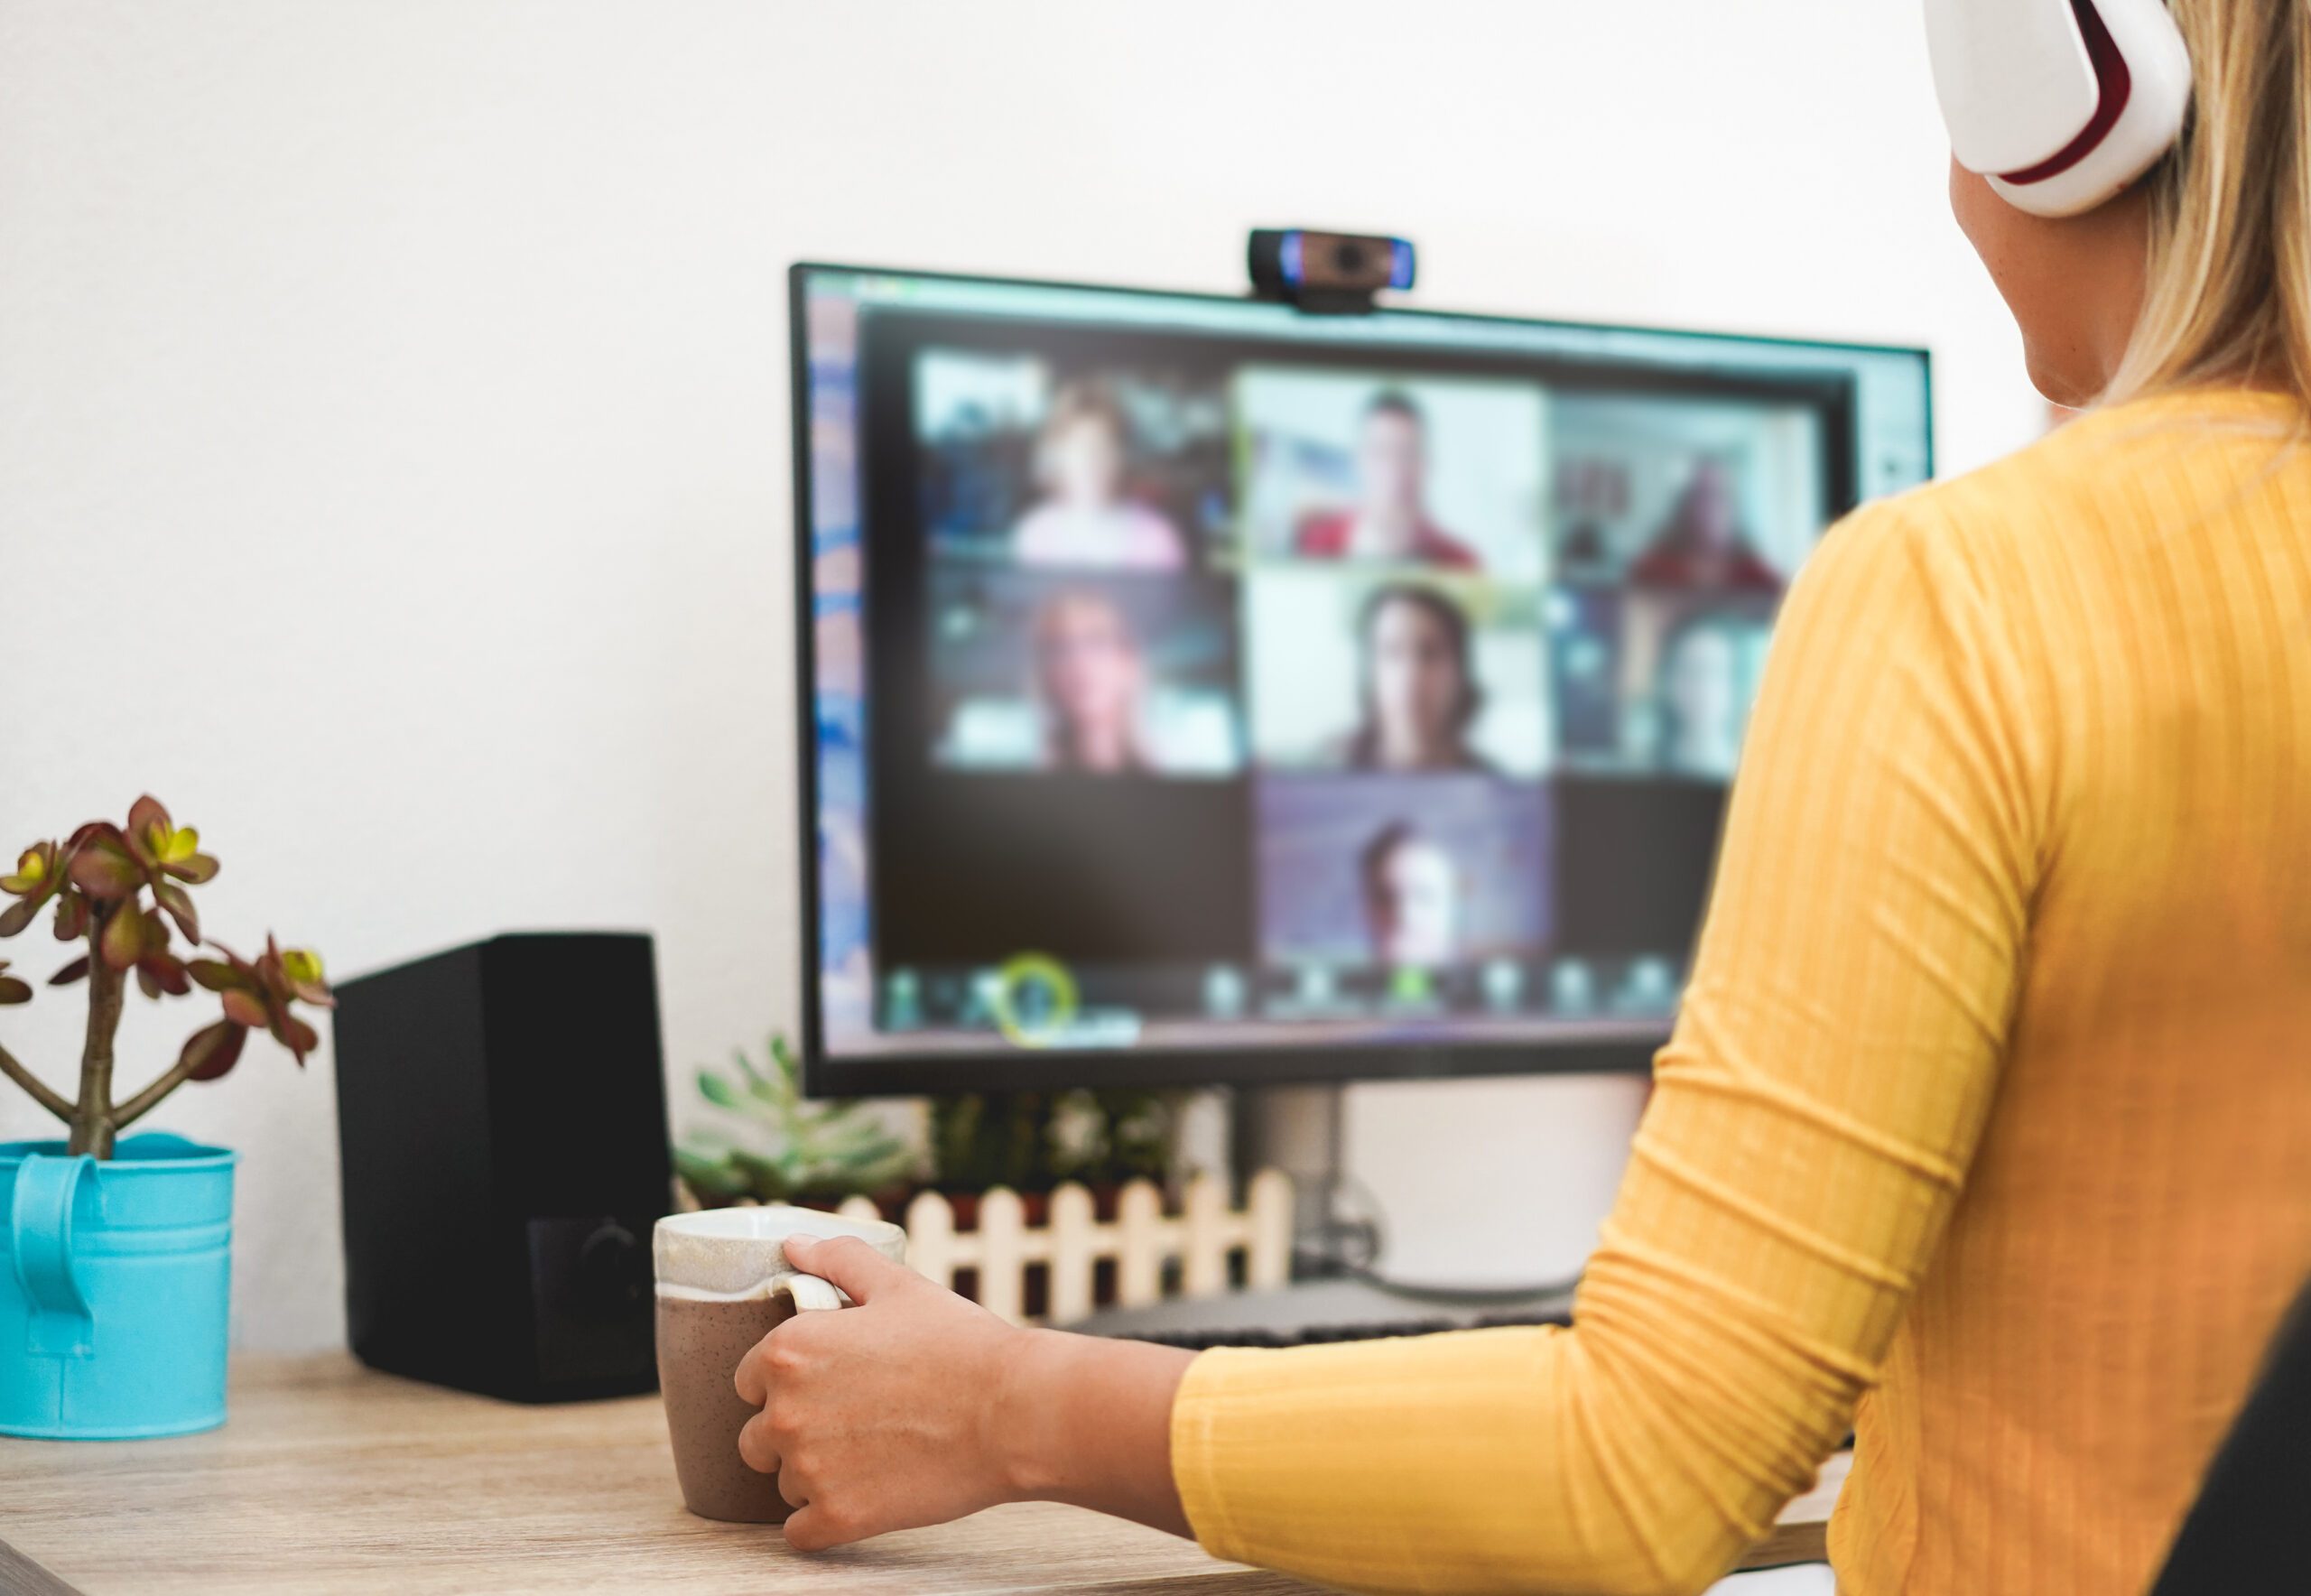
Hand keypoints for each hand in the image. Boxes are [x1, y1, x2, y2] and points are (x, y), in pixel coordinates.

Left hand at [733, 1233, 1030, 1549]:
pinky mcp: (837, 1518)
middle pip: (757, 1438)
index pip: (748, 1380)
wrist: (1014, 1412)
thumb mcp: (898, 1285)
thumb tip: (793, 1245)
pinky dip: (825, 1521)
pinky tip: (865, 1495)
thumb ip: (837, 1260)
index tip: (830, 1385)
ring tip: (872, 1456)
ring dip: (815, 1476)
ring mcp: (809, 1470)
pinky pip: (801, 1532)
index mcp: (789, 1351)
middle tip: (854, 1422)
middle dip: (795, 1432)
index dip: (789, 1381)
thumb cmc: (960, 1345)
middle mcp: (785, 1413)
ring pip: (784, 1484)